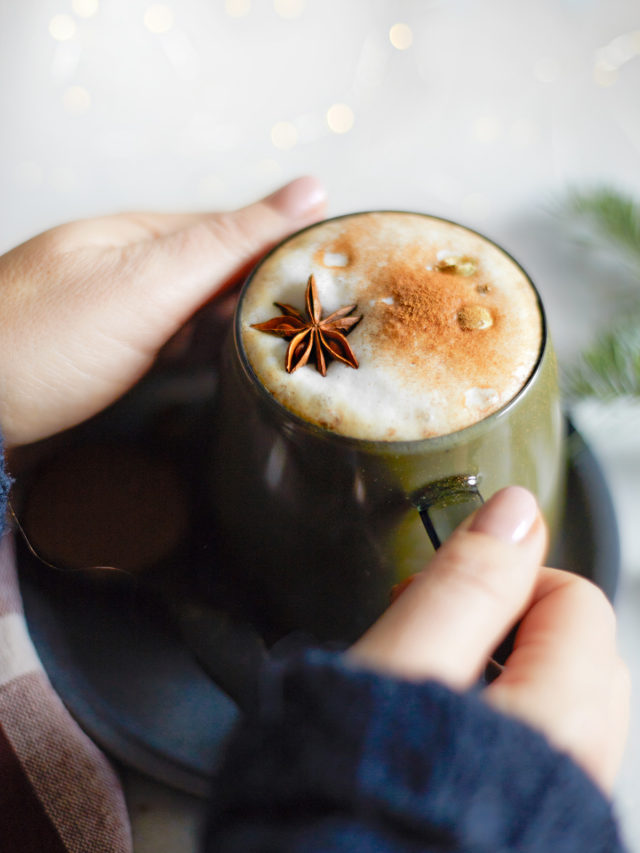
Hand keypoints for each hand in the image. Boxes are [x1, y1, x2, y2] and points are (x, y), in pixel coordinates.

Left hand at [0, 177, 326, 446]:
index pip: (238, 229)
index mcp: (143, 235)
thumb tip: (307, 190)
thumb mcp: (148, 283)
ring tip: (296, 346)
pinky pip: (177, 344)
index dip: (290, 248)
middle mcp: (133, 268)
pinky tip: (229, 365)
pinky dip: (208, 353)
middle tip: (328, 324)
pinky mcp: (114, 356)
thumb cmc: (44, 343)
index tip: (342, 277)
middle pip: (222, 270)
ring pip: (203, 311)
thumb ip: (227, 241)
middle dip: (271, 292)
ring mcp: (121, 312)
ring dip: (243, 326)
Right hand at [348, 487, 629, 793]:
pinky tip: (443, 747)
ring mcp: (566, 805)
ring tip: (430, 694)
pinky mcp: (541, 831)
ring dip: (507, 676)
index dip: (503, 581)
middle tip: (432, 640)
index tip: (437, 596)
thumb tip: (515, 511)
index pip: (576, 600)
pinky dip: (506, 728)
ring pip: (567, 704)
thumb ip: (465, 586)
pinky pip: (547, 754)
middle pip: (583, 652)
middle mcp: (584, 770)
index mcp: (559, 718)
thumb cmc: (357, 801)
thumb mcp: (400, 674)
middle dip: (511, 628)